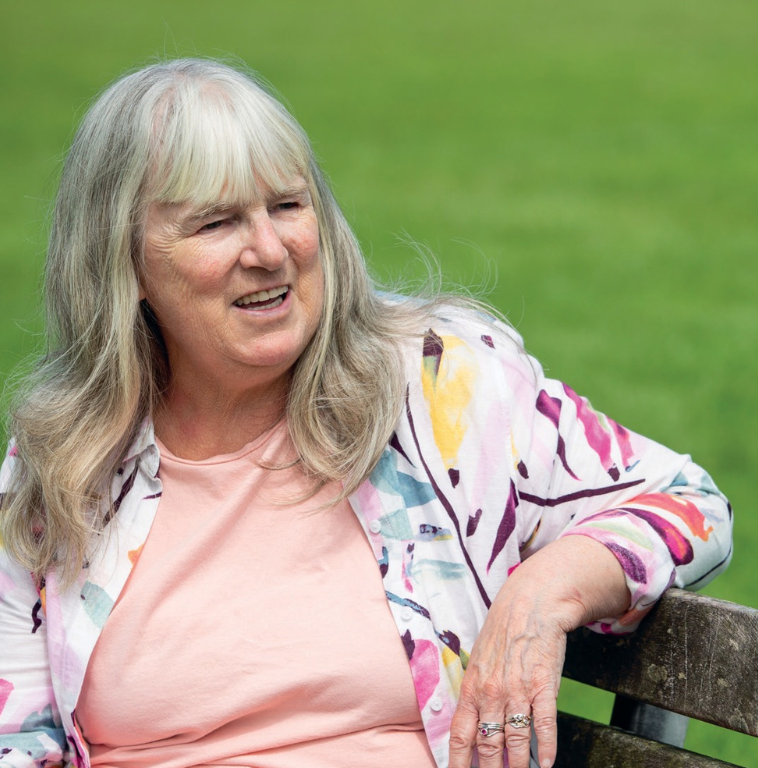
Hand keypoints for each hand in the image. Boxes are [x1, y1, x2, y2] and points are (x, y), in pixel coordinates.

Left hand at [448, 535, 630, 767]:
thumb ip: (475, 694)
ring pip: (515, 739)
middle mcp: (492, 692)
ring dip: (517, 766)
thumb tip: (471, 726)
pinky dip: (546, 747)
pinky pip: (544, 723)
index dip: (458, 762)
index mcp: (472, 687)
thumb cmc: (502, 634)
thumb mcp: (478, 662)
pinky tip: (545, 763)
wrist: (530, 605)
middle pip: (488, 745)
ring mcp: (518, 690)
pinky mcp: (544, 685)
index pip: (460, 735)